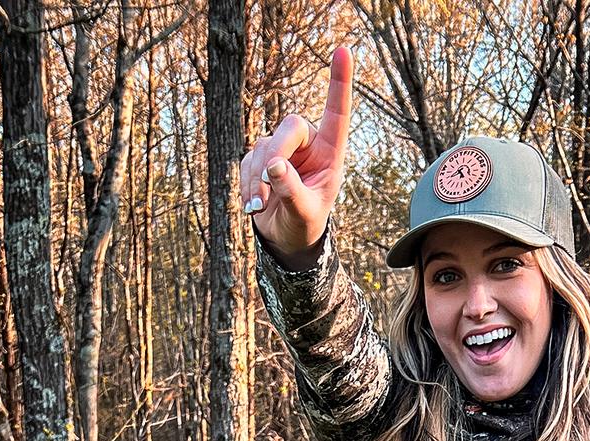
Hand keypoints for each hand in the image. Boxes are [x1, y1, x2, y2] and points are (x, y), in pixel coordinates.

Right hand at [239, 44, 352, 264]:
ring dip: (257, 178)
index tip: (343, 51)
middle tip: (268, 181)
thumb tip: (273, 165)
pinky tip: (252, 206)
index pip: (336, 113)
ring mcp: (283, 149)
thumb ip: (291, 190)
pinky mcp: (261, 158)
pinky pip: (247, 161)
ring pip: (263, 146)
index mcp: (330, 153)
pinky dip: (246, 184)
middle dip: (276, 152)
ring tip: (259, 206)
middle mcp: (308, 144)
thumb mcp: (304, 212)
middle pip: (289, 127)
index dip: (339, 83)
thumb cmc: (305, 224)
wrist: (286, 239)